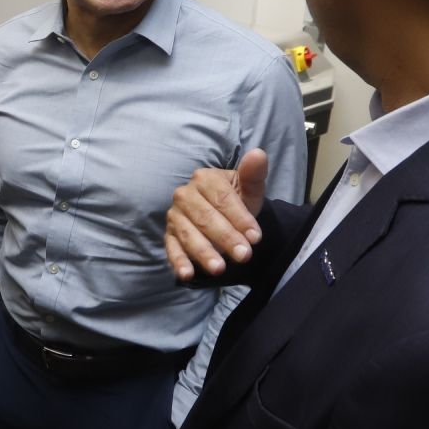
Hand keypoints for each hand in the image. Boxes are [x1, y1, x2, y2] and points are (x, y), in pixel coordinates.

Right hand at [164, 148, 268, 281]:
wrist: (225, 218)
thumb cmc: (238, 203)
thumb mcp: (250, 190)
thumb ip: (253, 174)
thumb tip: (259, 154)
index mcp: (204, 178)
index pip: (222, 199)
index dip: (239, 218)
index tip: (256, 237)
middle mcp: (185, 194)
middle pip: (205, 218)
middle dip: (225, 238)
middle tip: (244, 256)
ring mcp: (174, 216)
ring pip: (189, 235)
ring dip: (204, 252)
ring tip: (220, 269)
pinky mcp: (169, 235)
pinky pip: (171, 248)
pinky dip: (178, 261)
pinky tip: (187, 274)